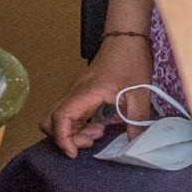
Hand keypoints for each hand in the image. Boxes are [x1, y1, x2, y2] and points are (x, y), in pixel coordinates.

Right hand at [43, 38, 151, 157]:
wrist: (126, 37)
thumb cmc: (131, 60)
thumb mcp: (140, 91)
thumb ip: (137, 118)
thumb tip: (136, 142)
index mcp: (85, 93)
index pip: (60, 118)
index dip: (62, 139)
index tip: (74, 153)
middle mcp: (75, 94)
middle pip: (51, 121)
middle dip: (66, 138)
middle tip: (91, 141)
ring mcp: (77, 93)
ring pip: (61, 119)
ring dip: (74, 132)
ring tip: (99, 133)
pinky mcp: (82, 94)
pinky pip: (71, 115)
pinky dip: (79, 126)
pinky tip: (99, 126)